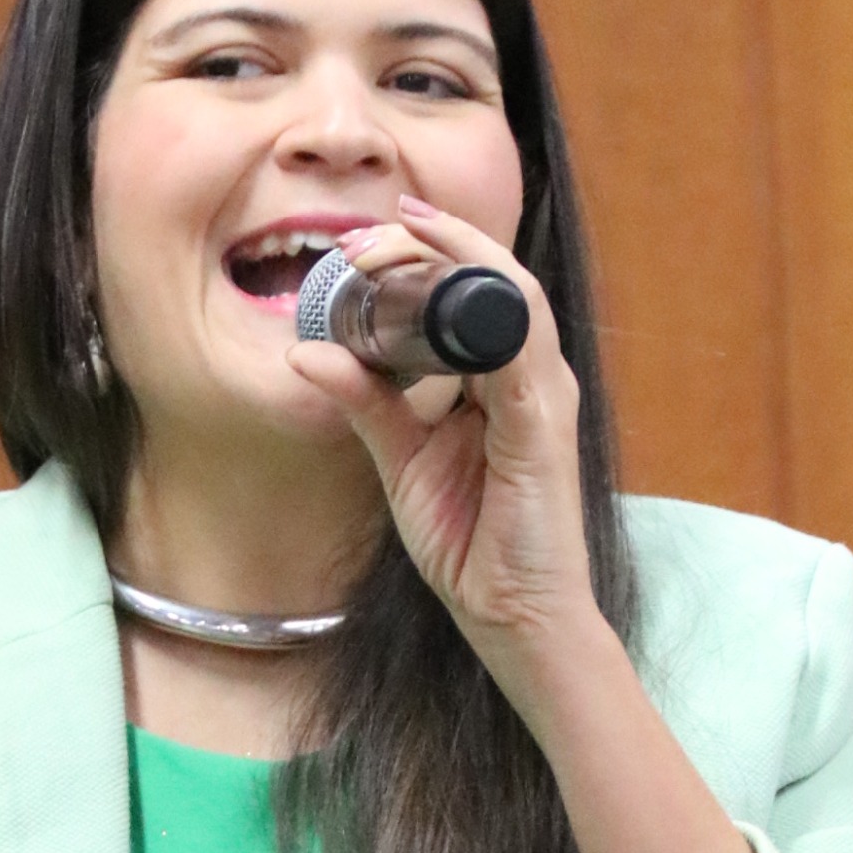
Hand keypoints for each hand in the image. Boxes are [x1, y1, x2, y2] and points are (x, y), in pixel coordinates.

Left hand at [290, 208, 756, 852]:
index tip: (362, 234)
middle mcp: (529, 375)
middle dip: (425, 240)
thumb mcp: (402, 466)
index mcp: (496, 381)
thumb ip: (366, 406)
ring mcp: (543, 396)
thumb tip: (308, 356)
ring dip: (447, 259)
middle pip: (487, 278)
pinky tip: (431, 287)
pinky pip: (517, 348)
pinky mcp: (543, 425)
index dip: (421, 252)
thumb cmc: (476, 550)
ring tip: (388, 242)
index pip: (466, 292)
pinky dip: (477, 308)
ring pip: (507, 294)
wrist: (519, 624)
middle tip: (362, 229)